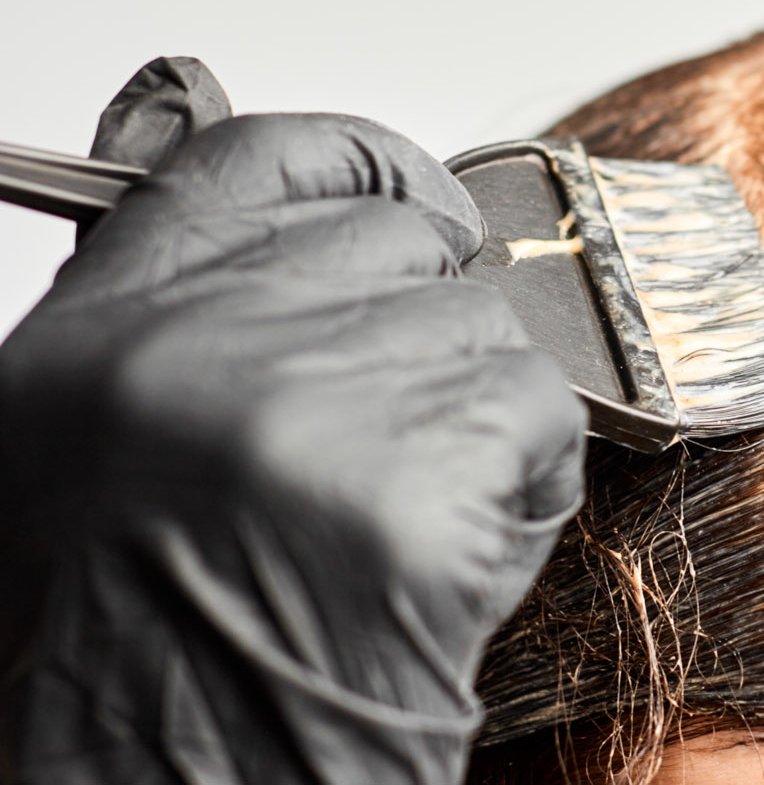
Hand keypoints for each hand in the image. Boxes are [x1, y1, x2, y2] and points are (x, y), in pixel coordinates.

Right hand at [0, 59, 585, 783]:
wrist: (179, 781)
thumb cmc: (147, 645)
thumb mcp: (100, 455)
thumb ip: (197, 332)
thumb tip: (323, 251)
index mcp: (101, 333)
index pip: (256, 161)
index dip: (364, 163)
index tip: (426, 204)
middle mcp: (196, 346)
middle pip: (403, 247)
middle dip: (437, 333)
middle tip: (413, 432)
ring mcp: (308, 404)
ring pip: (486, 331)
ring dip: (482, 422)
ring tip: (413, 522)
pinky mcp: (415, 480)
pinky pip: (541, 413)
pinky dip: (528, 479)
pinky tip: (458, 553)